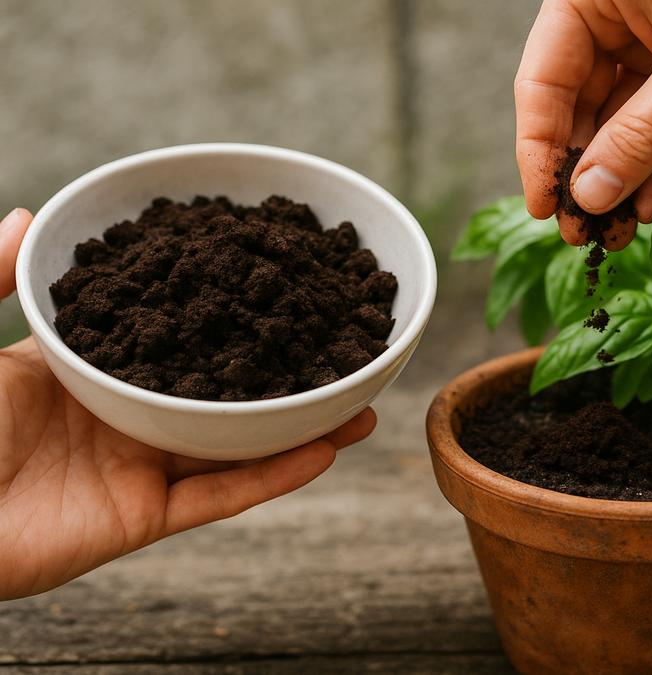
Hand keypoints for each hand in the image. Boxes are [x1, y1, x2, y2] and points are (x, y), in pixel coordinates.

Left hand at [0, 208, 376, 599]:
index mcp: (87, 372)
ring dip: (303, 424)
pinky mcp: (142, 519)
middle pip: (221, 390)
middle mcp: (123, 417)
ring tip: (363, 401)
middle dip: (283, 369)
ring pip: (238, 443)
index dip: (224, 312)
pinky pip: (221, 496)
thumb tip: (33, 211)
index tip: (274, 285)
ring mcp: (137, 470)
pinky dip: (274, 476)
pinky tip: (325, 448)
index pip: (171, 336)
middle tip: (339, 342)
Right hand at [515, 0, 651, 248]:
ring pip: (619, 121)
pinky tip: (650, 208)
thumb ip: (643, 134)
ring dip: (618, 178)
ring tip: (615, 235)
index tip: (546, 206)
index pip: (544, 78)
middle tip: (581, 233)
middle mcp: (620, 13)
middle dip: (584, 173)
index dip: (540, 148)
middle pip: (577, 105)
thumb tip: (589, 195)